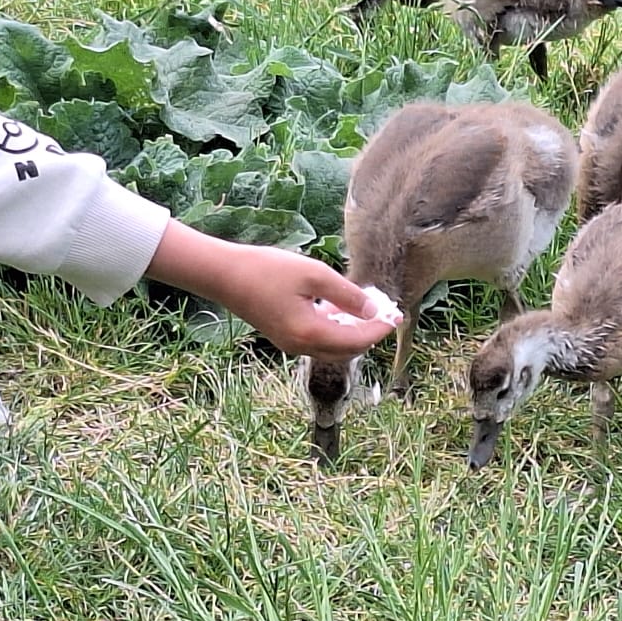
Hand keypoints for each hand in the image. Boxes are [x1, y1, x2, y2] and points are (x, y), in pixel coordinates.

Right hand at [144, 221, 401, 358]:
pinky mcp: (283, 337)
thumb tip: (373, 309)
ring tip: (367, 309)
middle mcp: (302, 346)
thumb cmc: (267, 270)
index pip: (358, 339)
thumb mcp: (313, 275)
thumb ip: (346, 294)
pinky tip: (339, 309)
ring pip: (333, 348)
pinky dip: (335, 330)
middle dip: (370, 334)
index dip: (380, 328)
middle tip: (386, 313)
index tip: (397, 314)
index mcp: (311, 333)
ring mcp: (290, 344)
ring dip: (353, 333)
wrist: (224, 276)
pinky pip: (318, 341)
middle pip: (347, 350)